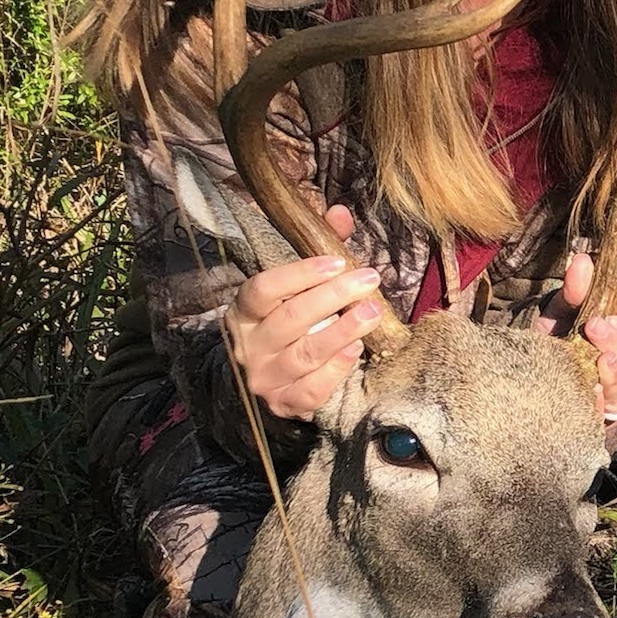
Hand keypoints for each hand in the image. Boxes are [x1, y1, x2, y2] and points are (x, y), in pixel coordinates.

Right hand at [227, 205, 387, 422]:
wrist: (267, 380)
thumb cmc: (288, 322)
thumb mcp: (295, 288)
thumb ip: (317, 250)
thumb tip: (339, 213)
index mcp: (244, 312)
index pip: (263, 289)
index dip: (299, 274)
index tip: (336, 261)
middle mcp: (249, 346)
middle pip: (291, 319)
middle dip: (333, 297)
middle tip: (369, 280)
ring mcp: (265, 378)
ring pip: (305, 354)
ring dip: (343, 331)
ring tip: (372, 313)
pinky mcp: (285, 404)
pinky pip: (312, 389)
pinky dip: (336, 370)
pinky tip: (356, 350)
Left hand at [562, 247, 616, 425]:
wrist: (525, 376)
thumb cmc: (557, 341)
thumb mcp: (563, 312)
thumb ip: (575, 290)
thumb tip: (581, 260)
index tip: (608, 319)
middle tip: (593, 329)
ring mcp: (612, 404)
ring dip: (609, 376)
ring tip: (593, 361)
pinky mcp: (594, 423)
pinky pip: (600, 417)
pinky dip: (592, 402)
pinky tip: (582, 390)